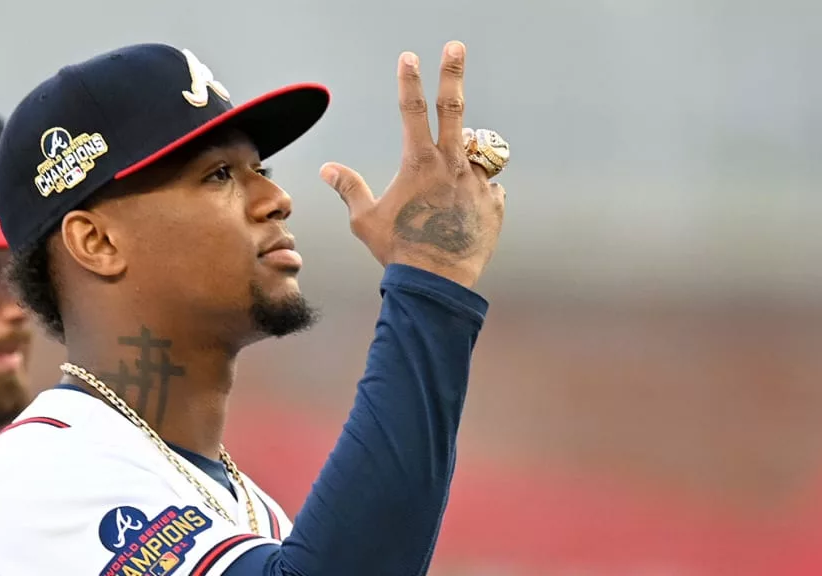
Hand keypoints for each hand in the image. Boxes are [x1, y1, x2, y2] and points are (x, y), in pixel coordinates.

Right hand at [320, 41, 505, 288]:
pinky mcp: (494, 203)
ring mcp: (477, 182)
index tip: (408, 57)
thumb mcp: (365, 220)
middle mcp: (451, 164)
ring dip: (461, 158)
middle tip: (455, 46)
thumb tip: (327, 169)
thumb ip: (349, 189)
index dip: (408, 81)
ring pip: (473, 153)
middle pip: (453, 108)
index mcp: (418, 163)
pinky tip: (463, 213)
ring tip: (448, 188)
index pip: (412, 111)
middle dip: (452, 73)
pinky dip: (477, 192)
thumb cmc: (397, 250)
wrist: (437, 283)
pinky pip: (488, 187)